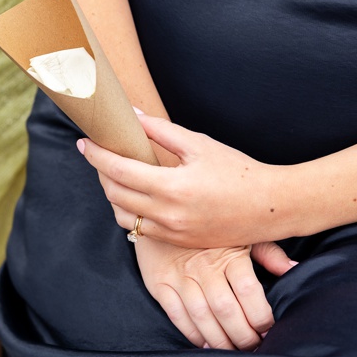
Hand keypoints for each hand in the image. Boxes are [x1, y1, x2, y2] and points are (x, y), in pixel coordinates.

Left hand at [78, 111, 290, 249]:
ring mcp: (172, 232)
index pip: (118, 170)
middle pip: (114, 193)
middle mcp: (168, 214)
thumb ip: (160, 130)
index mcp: (172, 187)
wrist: (272, 207)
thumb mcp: (199, 144)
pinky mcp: (178, 242)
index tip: (84, 142)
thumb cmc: (239, 171)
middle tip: (99, 155)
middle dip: (100, 172)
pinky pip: (140, 230)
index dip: (96, 155)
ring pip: (122, 215)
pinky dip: (129, 212)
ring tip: (115, 175)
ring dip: (112, 194)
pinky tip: (133, 196)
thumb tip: (131, 115)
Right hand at [134, 235, 295, 350]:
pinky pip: (176, 314)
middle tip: (254, 347)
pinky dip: (191, 333)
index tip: (269, 329)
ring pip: (201, 316)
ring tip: (233, 350)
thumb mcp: (242, 233)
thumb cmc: (209, 229)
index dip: (261, 316)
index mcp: (229, 254)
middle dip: (243, 336)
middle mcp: (203, 267)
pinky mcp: (159, 284)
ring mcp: (179, 277)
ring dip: (219, 340)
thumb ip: (268, 253)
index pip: (248, 291)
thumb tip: (294, 269)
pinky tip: (205, 343)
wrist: (162, 212)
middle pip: (225, 309)